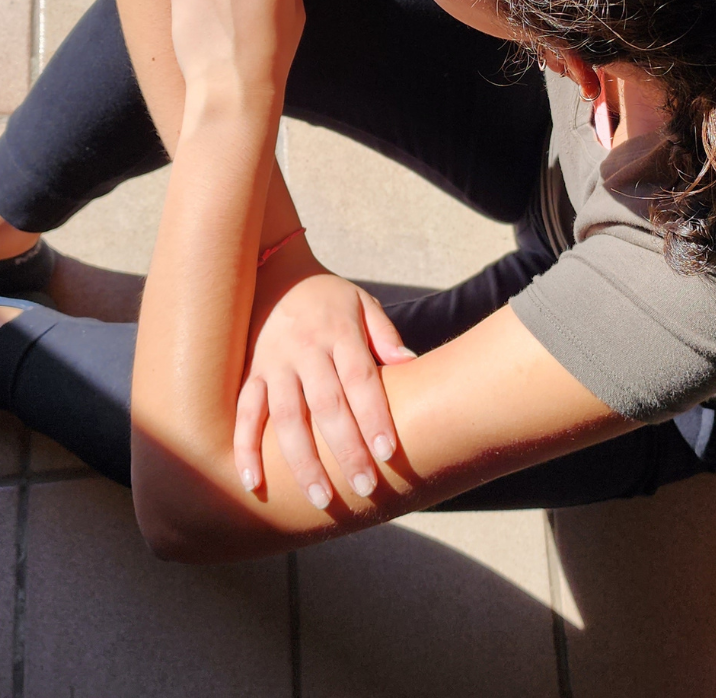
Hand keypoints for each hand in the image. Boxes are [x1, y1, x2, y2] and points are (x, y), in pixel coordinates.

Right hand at [236, 269, 415, 504]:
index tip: (389, 452)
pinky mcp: (250, 375)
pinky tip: (252, 483)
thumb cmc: (328, 299)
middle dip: (346, 450)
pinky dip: (245, 449)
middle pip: (327, 406)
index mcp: (339, 334)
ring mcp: (274, 365)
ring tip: (320, 498)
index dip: (374, 416)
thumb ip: (385, 336)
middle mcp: (305, 352)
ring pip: (285, 418)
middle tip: (364, 487)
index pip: (360, 380)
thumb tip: (412, 365)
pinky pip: (244, 414)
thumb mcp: (362, 304)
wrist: (273, 275)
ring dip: (302, 461)